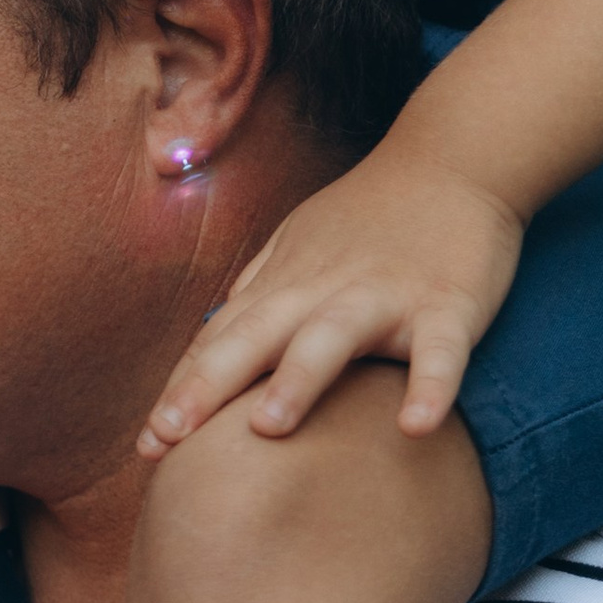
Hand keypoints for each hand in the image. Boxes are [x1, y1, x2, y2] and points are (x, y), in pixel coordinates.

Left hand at [143, 138, 521, 448]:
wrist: (455, 156)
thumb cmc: (373, 213)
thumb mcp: (300, 243)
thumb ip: (257, 292)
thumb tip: (211, 336)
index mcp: (287, 284)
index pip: (222, 341)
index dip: (183, 390)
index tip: (147, 445)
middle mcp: (324, 289)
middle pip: (254, 338)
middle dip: (206, 387)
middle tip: (163, 439)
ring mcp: (385, 295)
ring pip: (332, 337)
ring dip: (298, 380)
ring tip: (267, 431)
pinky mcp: (447, 303)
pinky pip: (439, 351)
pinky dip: (430, 387)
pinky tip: (416, 427)